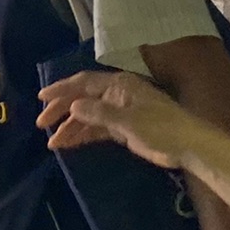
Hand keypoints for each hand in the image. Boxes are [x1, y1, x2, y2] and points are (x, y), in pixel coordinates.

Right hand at [35, 70, 199, 168]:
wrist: (189, 145)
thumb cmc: (161, 129)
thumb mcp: (129, 121)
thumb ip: (99, 112)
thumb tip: (74, 105)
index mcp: (119, 85)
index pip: (84, 83)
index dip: (61, 89)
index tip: (41, 98)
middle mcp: (117, 95)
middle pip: (83, 99)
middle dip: (61, 110)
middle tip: (42, 124)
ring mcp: (120, 111)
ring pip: (88, 116)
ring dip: (70, 127)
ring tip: (53, 143)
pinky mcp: (124, 128)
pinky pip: (97, 128)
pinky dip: (83, 135)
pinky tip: (70, 144)